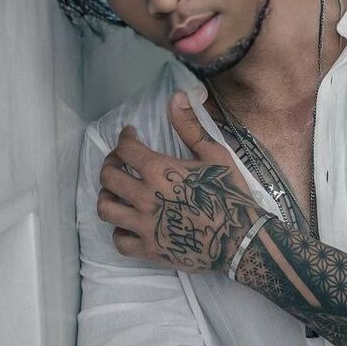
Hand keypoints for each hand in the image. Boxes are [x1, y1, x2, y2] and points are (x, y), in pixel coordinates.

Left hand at [96, 91, 265, 271]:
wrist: (240, 238)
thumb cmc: (229, 192)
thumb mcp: (214, 153)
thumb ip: (189, 126)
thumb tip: (176, 96)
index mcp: (159, 171)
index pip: (125, 148)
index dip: (124, 137)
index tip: (130, 134)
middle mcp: (144, 197)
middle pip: (107, 177)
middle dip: (110, 163)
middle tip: (119, 160)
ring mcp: (144, 226)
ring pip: (106, 208)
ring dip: (108, 195)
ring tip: (118, 190)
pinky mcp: (148, 249)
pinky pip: (119, 240)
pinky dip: (119, 229)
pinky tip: (129, 222)